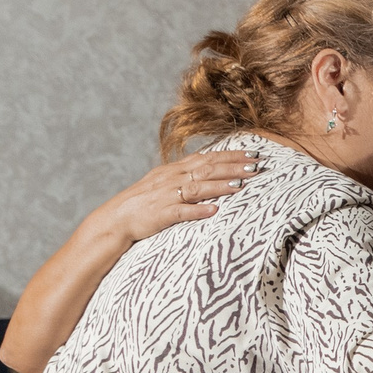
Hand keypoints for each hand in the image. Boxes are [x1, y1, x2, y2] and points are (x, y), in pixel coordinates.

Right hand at [104, 148, 253, 243]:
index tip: (253, 154)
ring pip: (197, 187)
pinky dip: (198, 210)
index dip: (230, 155)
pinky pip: (181, 212)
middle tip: (256, 166)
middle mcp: (172, 179)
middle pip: (207, 169)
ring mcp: (166, 196)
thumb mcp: (164, 183)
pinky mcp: (161, 214)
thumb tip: (210, 170)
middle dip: (233, 167)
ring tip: (241, 184)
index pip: (207, 157)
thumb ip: (186, 176)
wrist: (116, 219)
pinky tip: (214, 210)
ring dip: (220, 185)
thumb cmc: (143, 202)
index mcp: (174, 170)